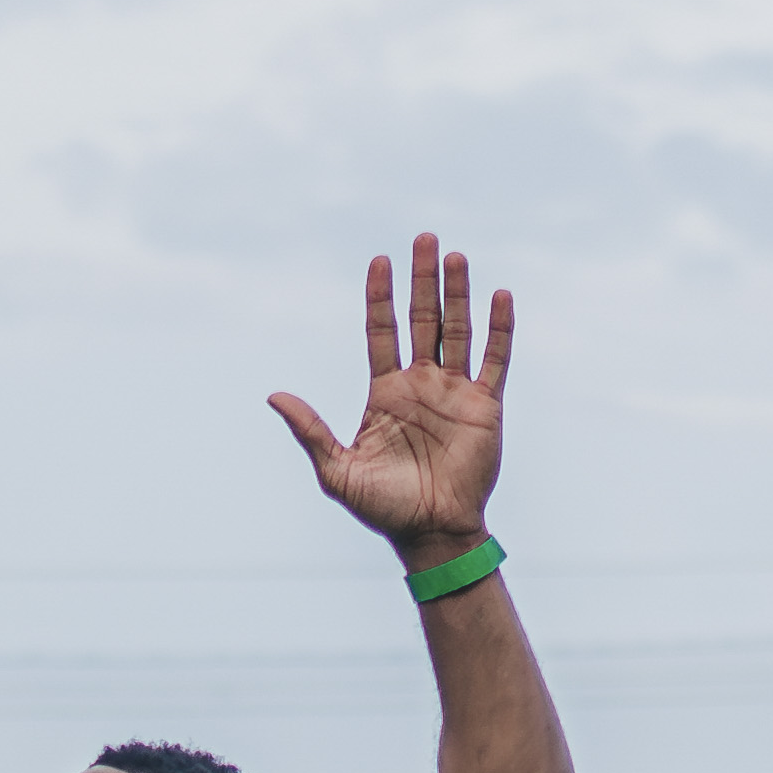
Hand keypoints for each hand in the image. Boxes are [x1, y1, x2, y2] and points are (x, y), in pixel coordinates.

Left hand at [265, 233, 509, 566]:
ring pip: (457, 330)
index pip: (381, 331)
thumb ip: (310, 431)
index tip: (380, 260)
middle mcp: (421, 384)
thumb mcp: (338, 471)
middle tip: (424, 238)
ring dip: (457, 294)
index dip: (380, 296)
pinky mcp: (485, 406)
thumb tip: (273, 396)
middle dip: (422, 280)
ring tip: (455, 256)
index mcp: (385, 392)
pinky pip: (494, 359)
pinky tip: (500, 295)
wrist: (432, 534)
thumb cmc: (383, 508)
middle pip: (422, 319)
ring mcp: (455, 392)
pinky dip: (499, 328)